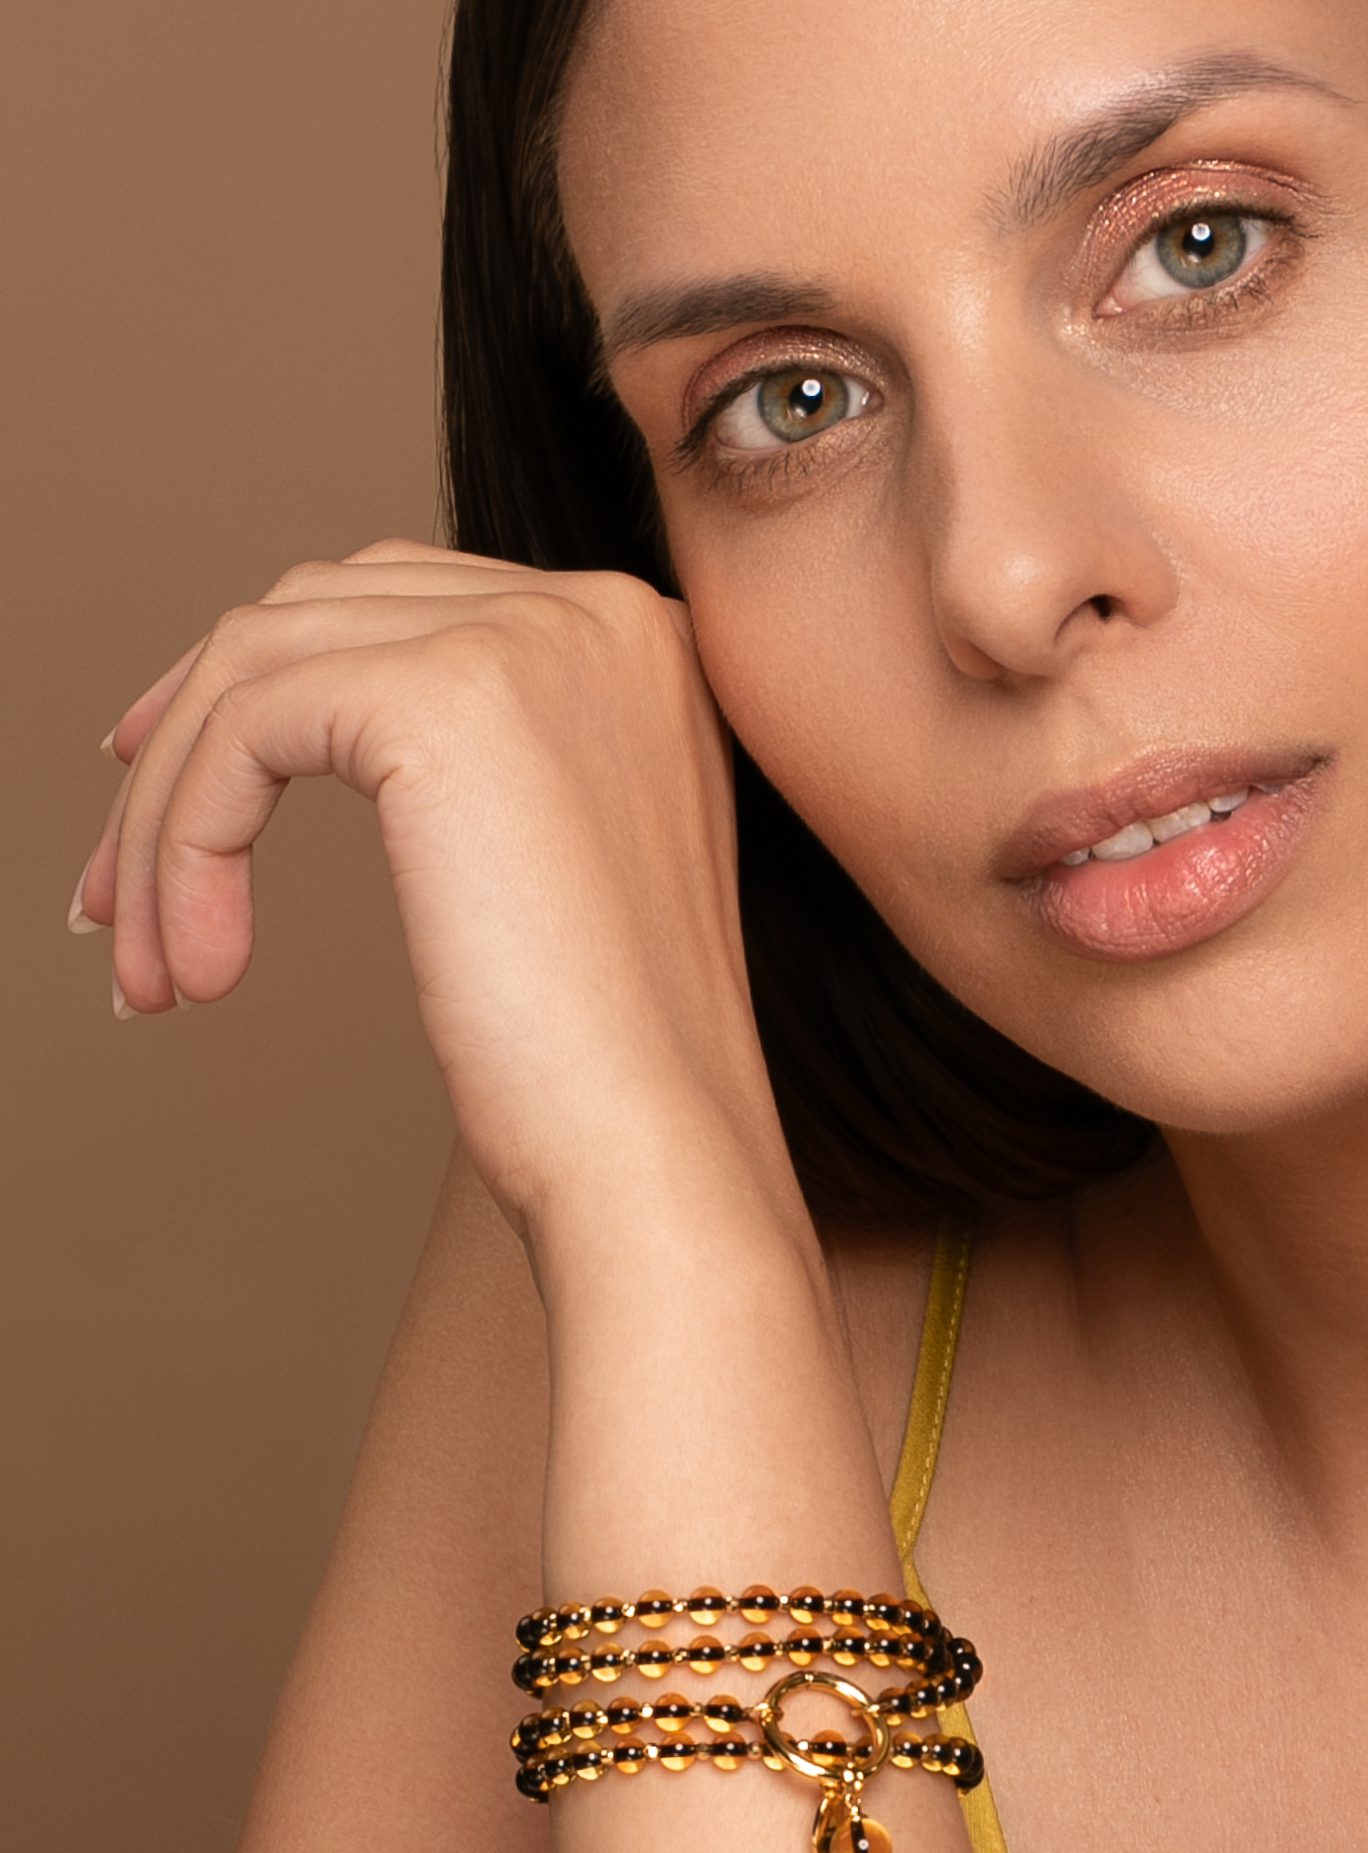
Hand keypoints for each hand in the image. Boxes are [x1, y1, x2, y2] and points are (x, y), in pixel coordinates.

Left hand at [69, 539, 780, 1240]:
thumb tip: (290, 731)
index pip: (404, 605)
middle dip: (195, 736)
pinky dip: (188, 840)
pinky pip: (245, 729)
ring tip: (150, 962)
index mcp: (636, 644)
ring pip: (260, 667)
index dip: (269, 689)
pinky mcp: (444, 701)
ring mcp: (530, 642)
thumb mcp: (554, 864)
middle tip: (125, 886)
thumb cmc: (607, 1060)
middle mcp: (596, 615)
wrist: (658, 1148)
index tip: (181, 792)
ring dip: (170, 817)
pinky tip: (200, 964)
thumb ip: (481, 770)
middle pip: (318, 613)